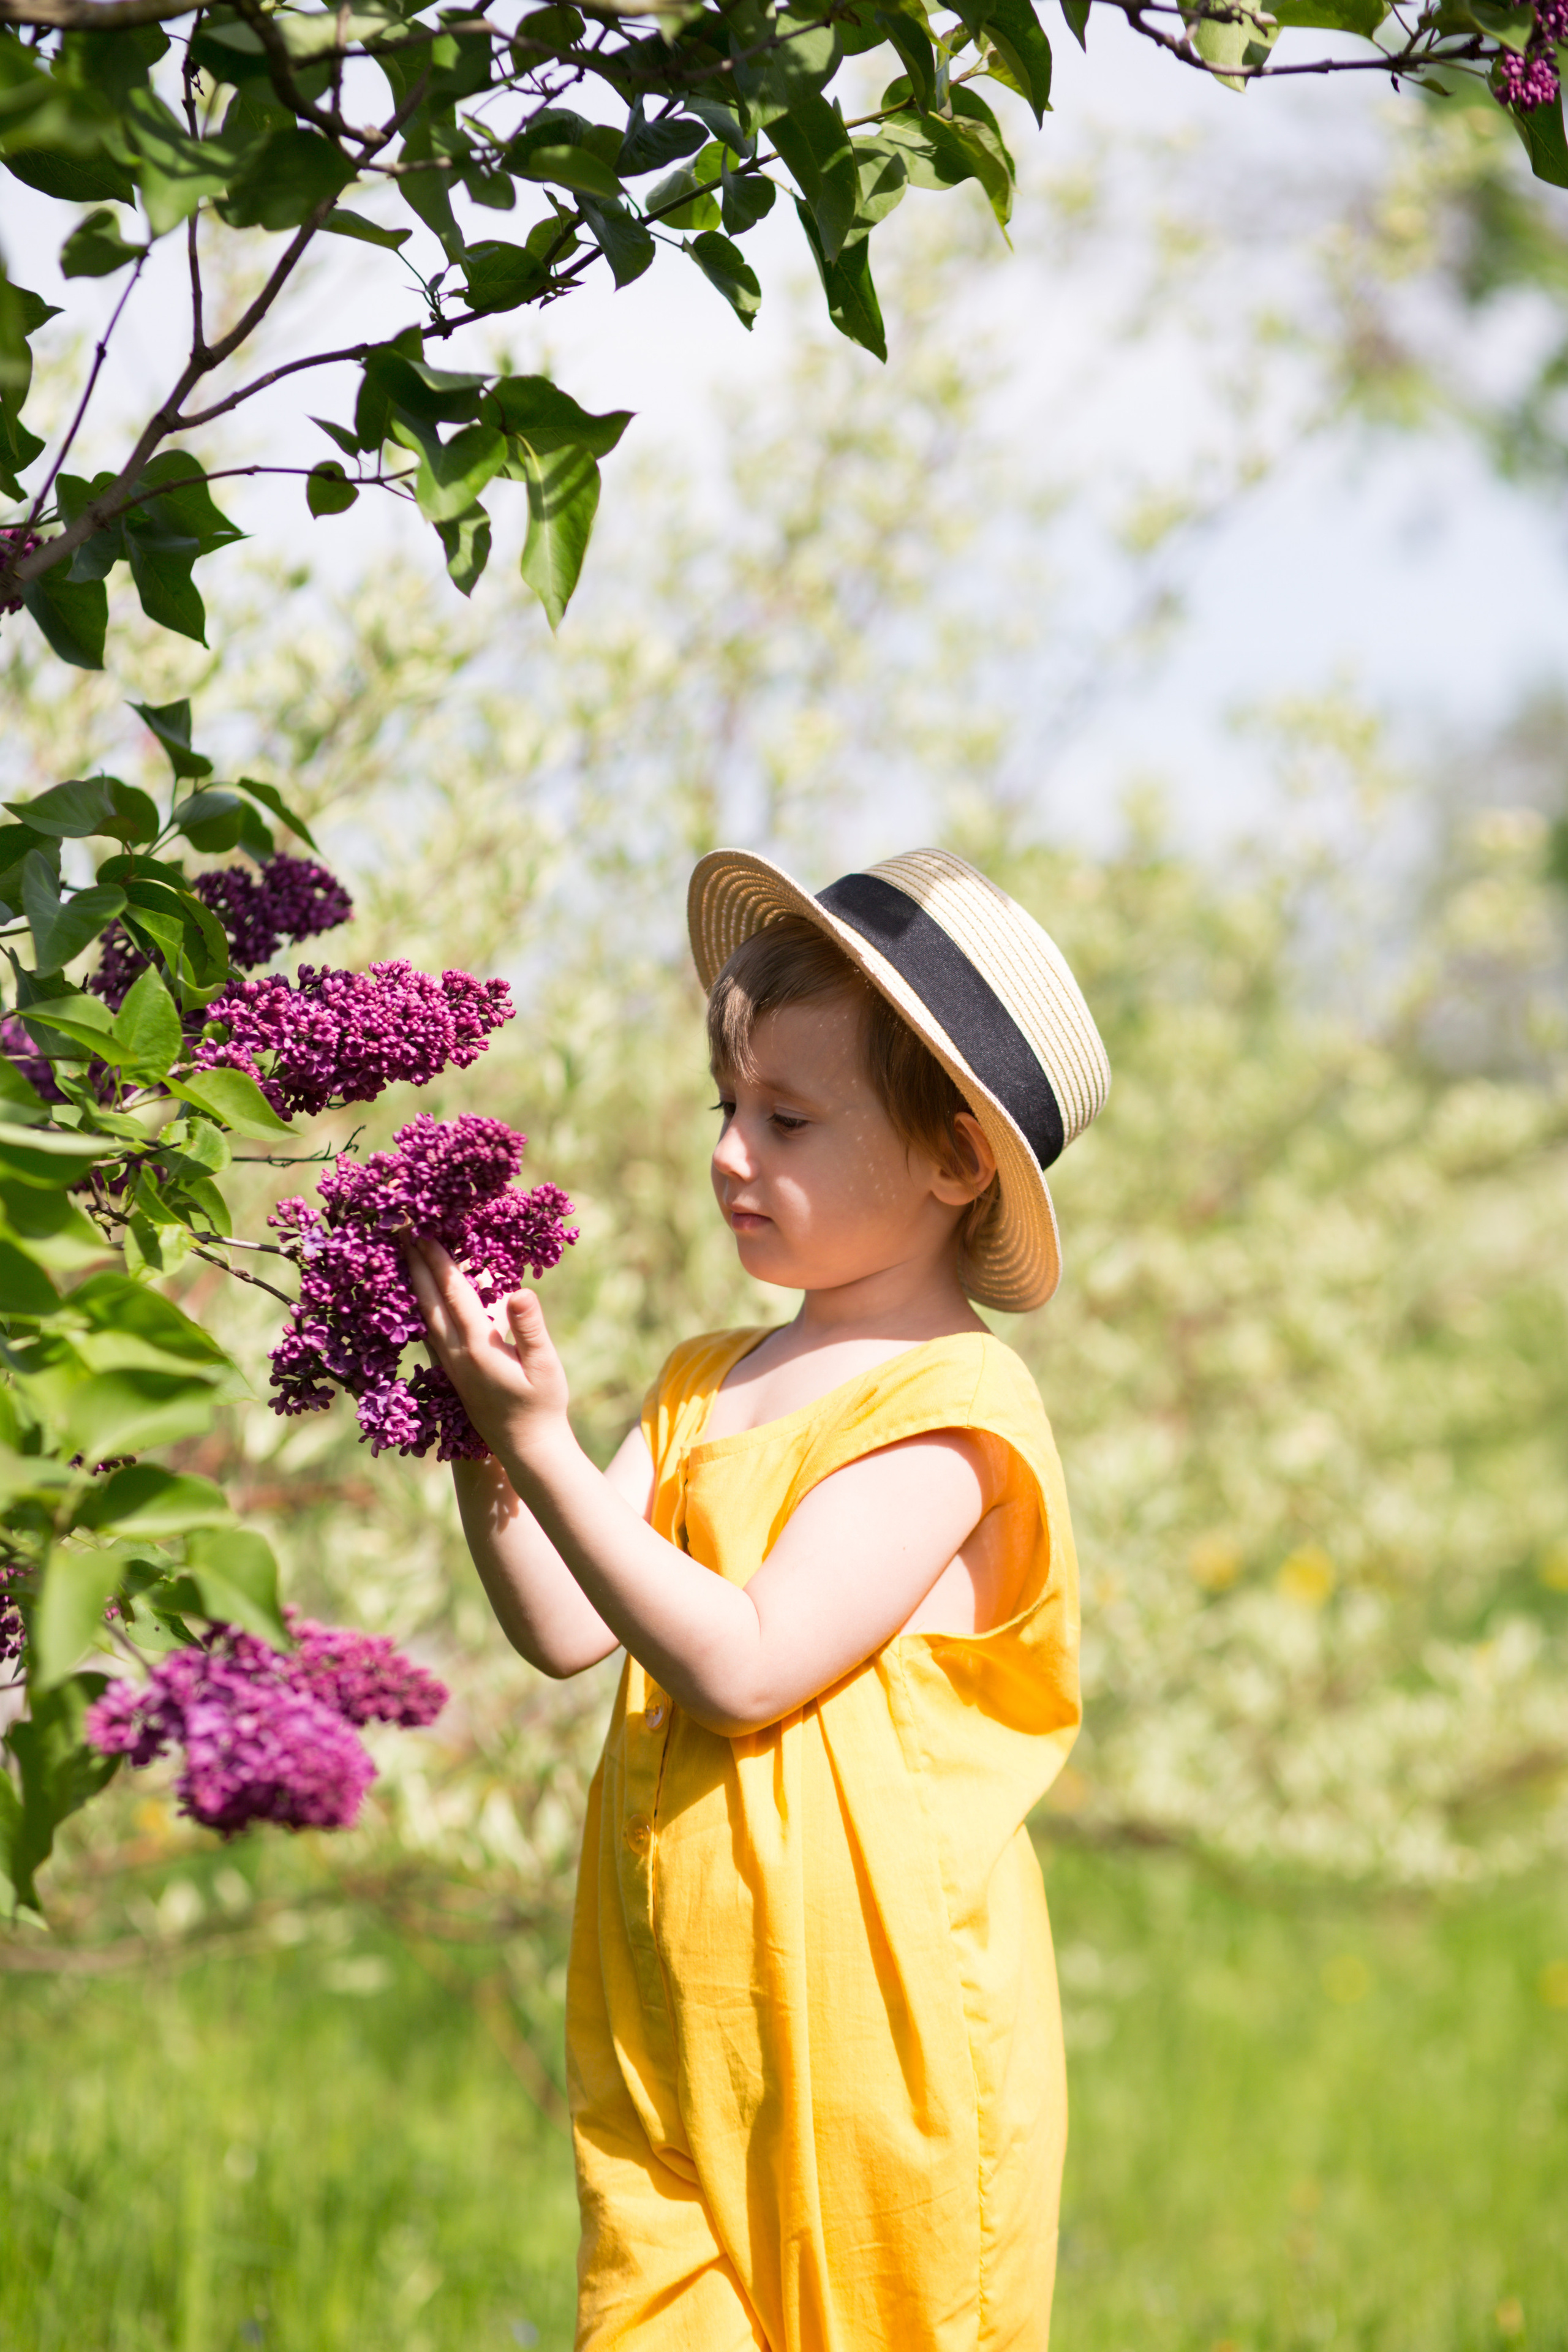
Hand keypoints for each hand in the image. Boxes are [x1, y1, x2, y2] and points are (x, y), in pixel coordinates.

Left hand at [403, 1237, 572, 1471]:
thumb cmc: (541, 1404)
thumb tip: (518, 1291)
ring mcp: (450, 1364)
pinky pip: (429, 1330)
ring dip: (413, 1282)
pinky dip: (422, 1306)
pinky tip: (419, 1298)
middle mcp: (454, 1354)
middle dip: (414, 1263)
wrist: (525, 1448)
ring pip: (423, 1315)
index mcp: (477, 1347)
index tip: (423, 1231)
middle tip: (399, 1230)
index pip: (453, 1293)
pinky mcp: (452, 1372)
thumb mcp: (544, 1365)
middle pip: (427, 1300)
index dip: (438, 1260)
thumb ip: (529, 1328)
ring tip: (404, 1255)